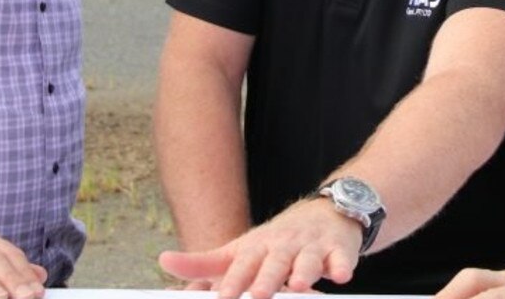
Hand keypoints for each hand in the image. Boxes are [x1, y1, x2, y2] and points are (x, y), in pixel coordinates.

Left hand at [159, 197, 361, 298]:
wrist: (323, 213)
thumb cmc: (274, 241)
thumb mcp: (238, 249)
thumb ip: (202, 262)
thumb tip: (163, 262)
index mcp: (257, 247)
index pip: (243, 266)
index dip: (234, 282)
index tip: (222, 298)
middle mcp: (283, 245)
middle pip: (275, 262)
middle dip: (268, 279)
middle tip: (260, 295)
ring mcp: (311, 246)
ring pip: (308, 259)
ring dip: (305, 271)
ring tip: (300, 285)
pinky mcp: (338, 250)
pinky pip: (341, 258)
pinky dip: (341, 266)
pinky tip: (341, 276)